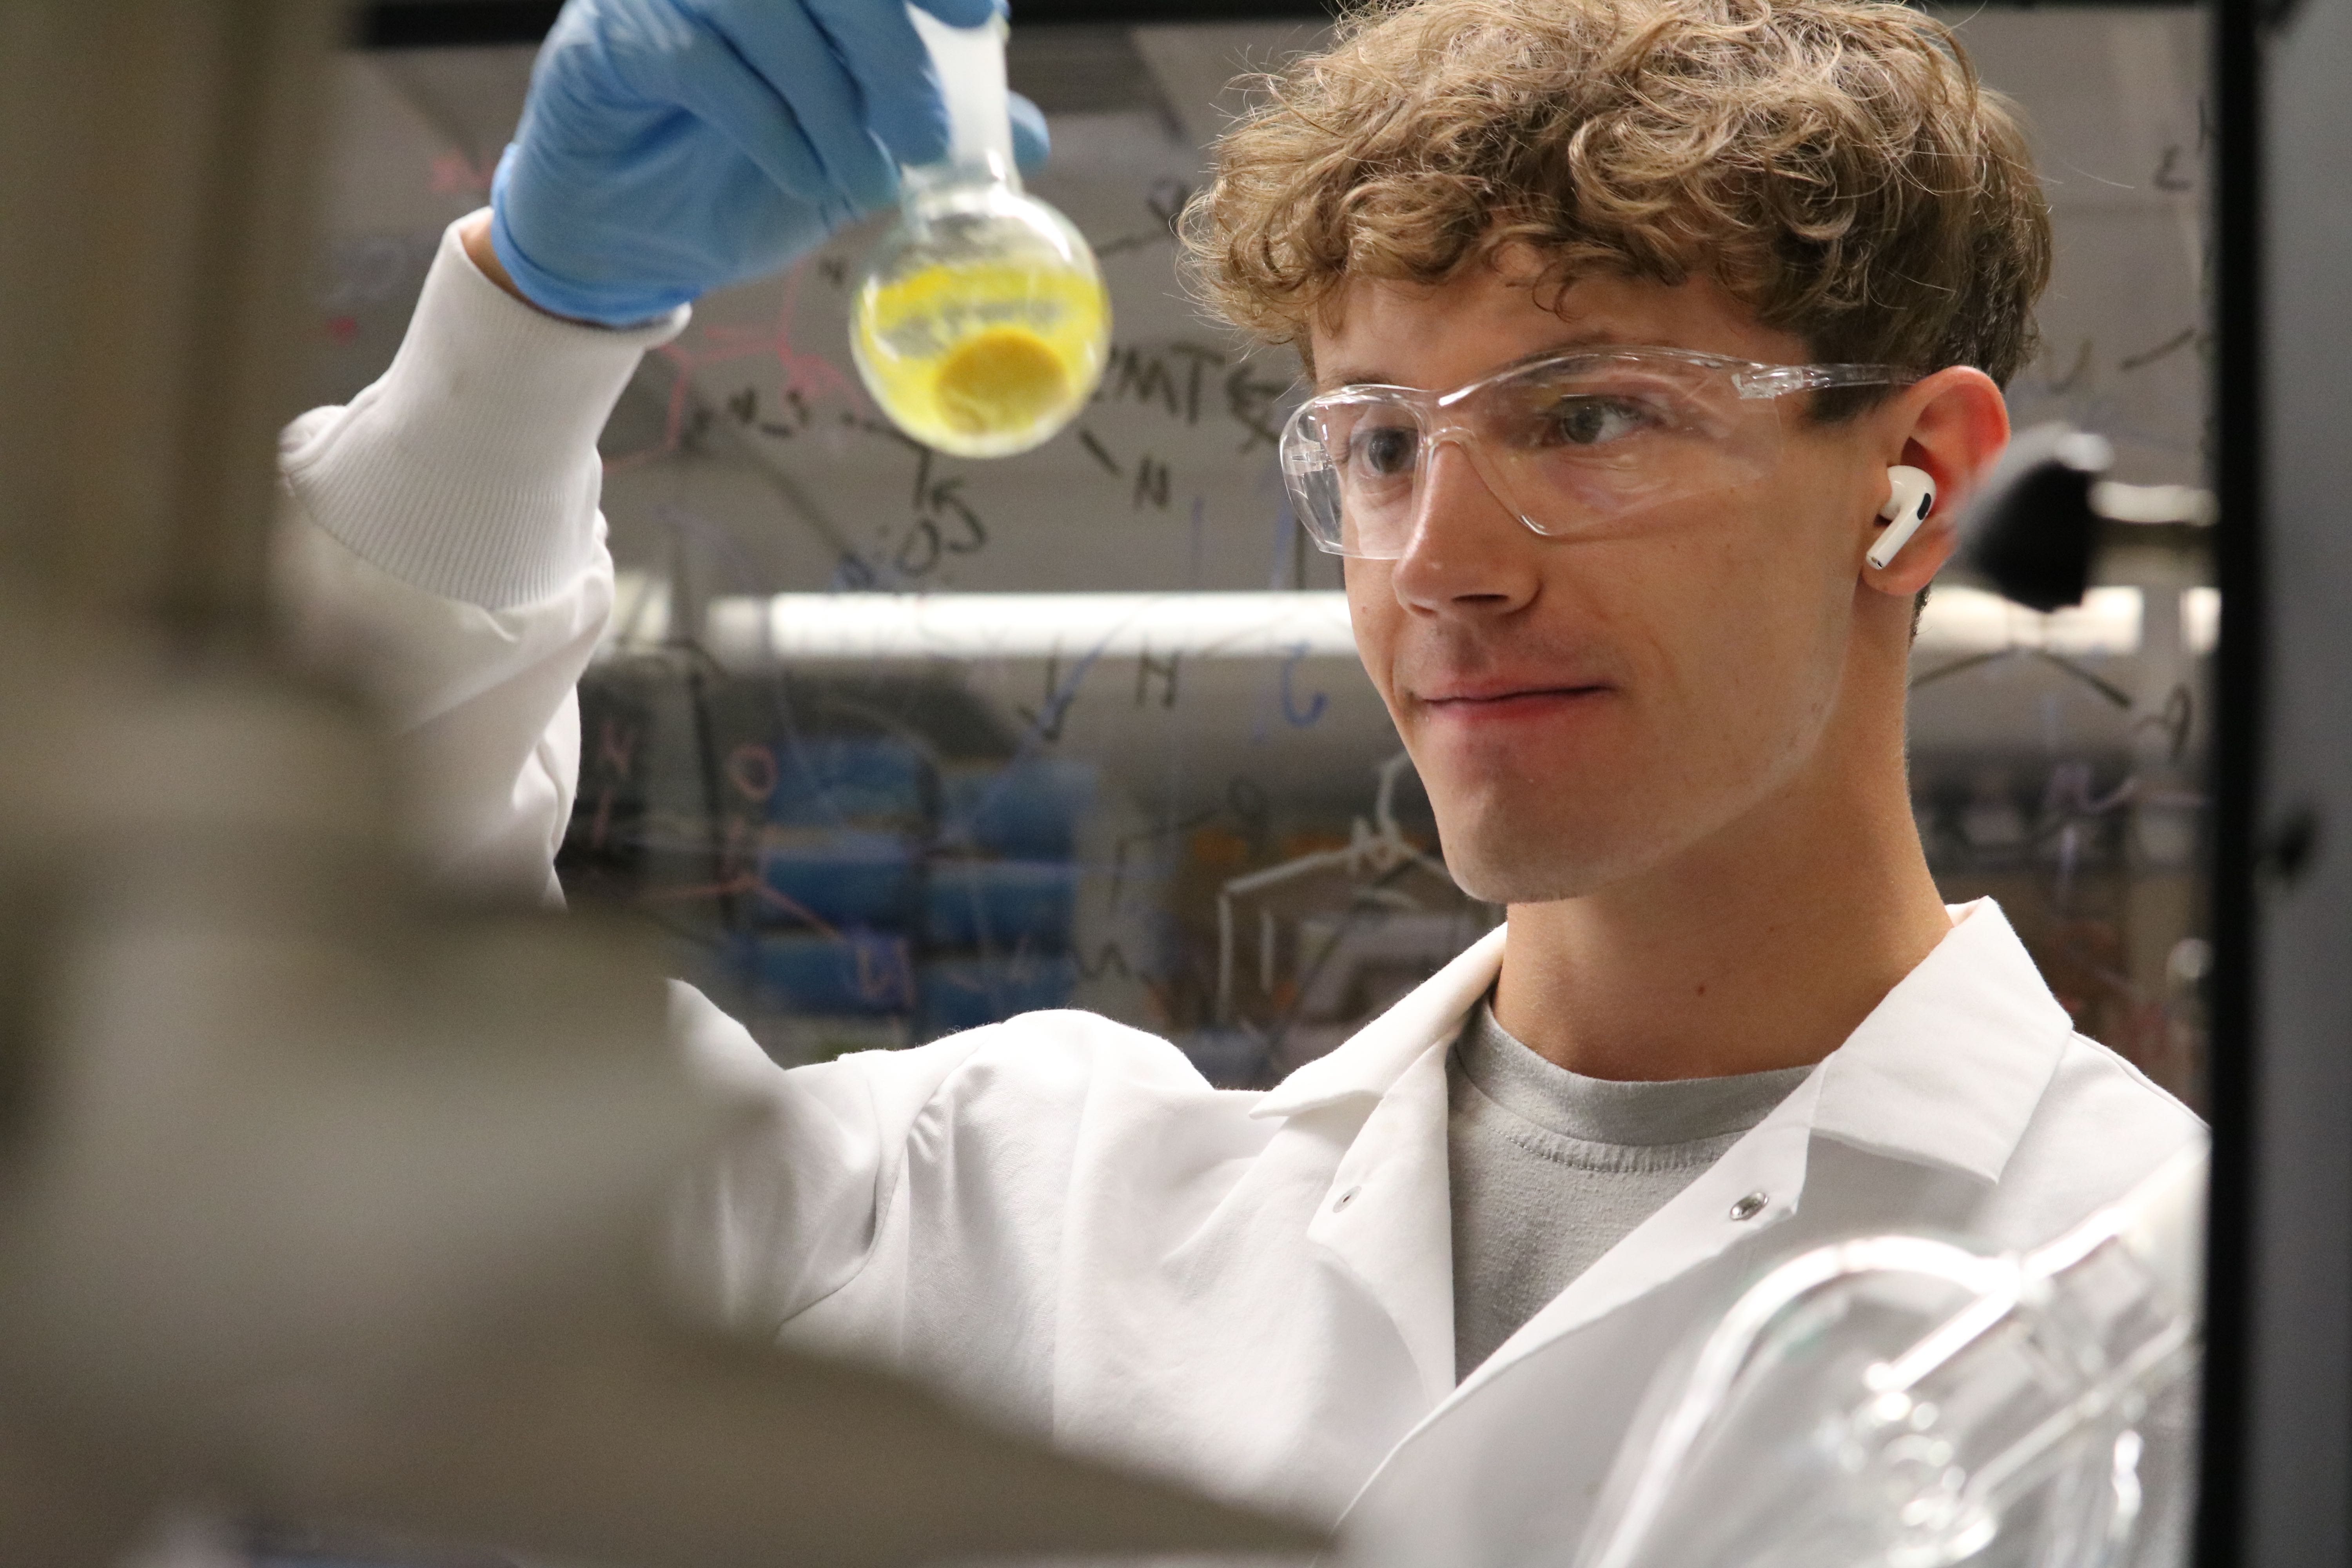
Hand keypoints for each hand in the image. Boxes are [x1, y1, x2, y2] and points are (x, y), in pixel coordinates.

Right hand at [490, 0, 1049, 325]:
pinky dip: (767, 122)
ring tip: (864, 176)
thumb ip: (936, 137)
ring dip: (828, 96)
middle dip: (889, 45)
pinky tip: (805, 178)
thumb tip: (1030, 134)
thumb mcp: (860, 159)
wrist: (639, 239)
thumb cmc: (751, 176)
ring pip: (762, 3)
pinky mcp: (610, 34)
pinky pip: (697, 57)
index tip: (982, 18)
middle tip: (924, 133)